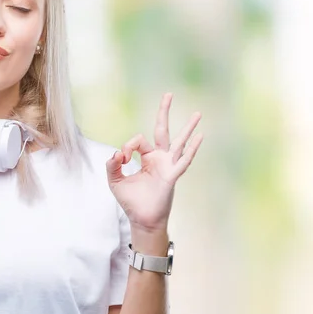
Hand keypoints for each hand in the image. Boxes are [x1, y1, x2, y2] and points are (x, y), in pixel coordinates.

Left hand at [106, 93, 202, 233]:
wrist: (141, 219)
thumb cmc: (131, 201)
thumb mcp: (114, 181)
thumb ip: (112, 165)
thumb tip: (117, 153)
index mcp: (146, 157)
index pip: (138, 140)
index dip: (128, 146)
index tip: (122, 159)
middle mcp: (159, 158)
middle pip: (162, 129)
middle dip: (164, 111)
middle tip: (168, 94)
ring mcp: (168, 165)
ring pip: (179, 141)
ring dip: (188, 127)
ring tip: (198, 113)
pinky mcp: (172, 175)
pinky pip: (184, 159)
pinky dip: (192, 148)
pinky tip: (200, 136)